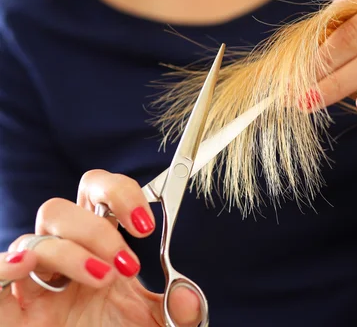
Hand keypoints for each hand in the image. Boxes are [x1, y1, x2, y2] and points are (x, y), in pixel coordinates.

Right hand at [0, 170, 201, 326]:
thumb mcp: (158, 326)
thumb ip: (180, 312)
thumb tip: (188, 296)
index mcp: (100, 250)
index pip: (98, 196)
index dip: (121, 194)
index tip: (147, 226)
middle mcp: (64, 260)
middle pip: (60, 209)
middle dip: (95, 227)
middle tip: (127, 262)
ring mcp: (35, 285)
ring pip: (34, 238)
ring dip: (71, 252)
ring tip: (103, 279)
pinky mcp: (11, 313)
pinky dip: (4, 266)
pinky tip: (26, 267)